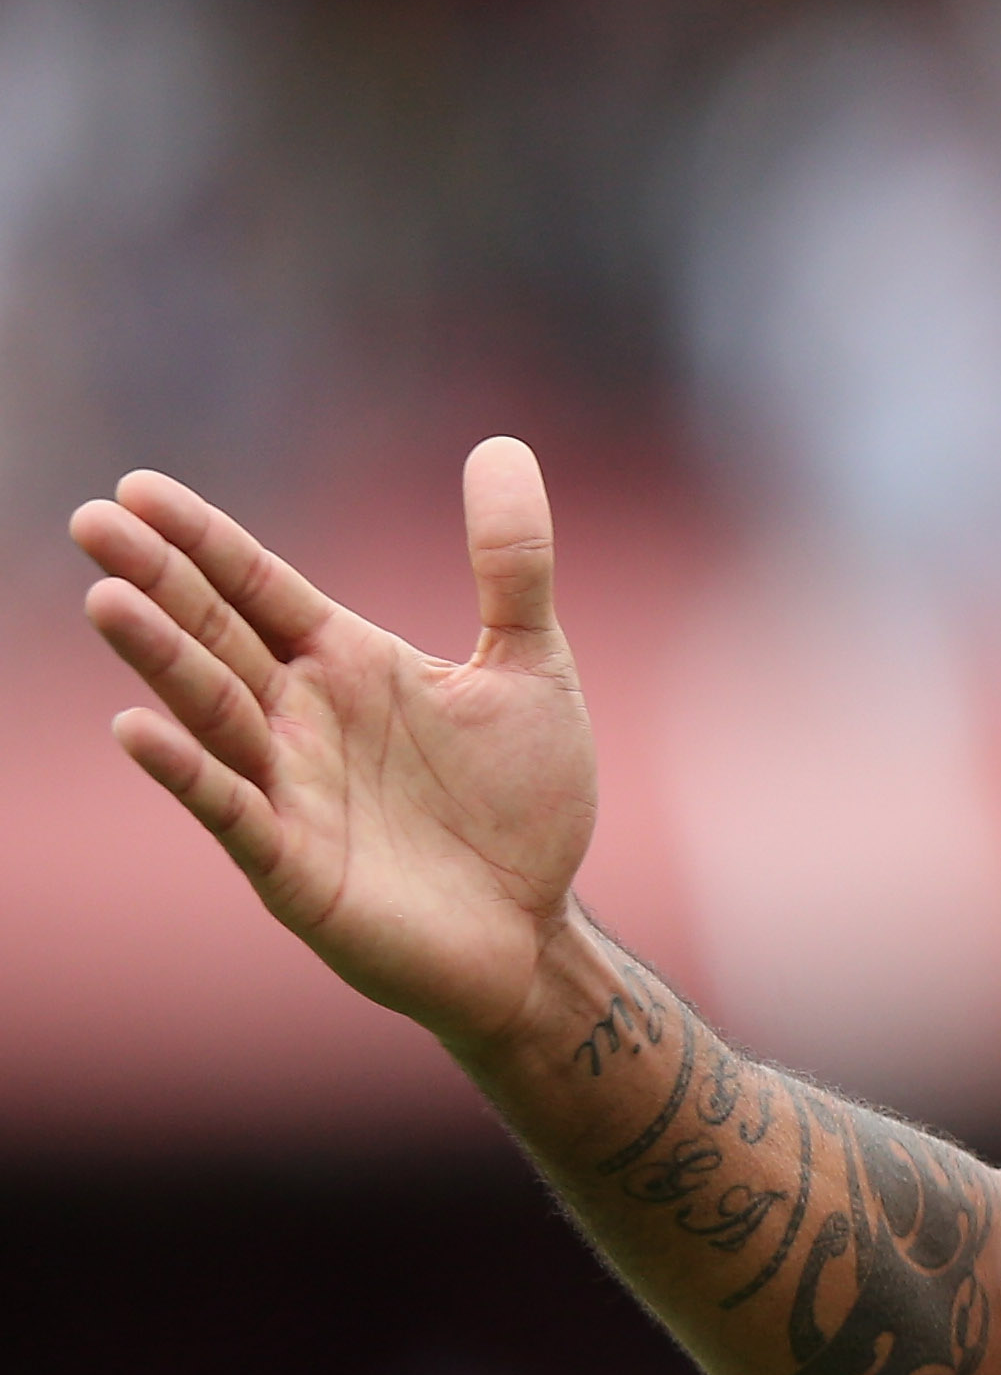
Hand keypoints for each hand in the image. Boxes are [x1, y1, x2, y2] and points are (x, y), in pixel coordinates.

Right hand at [74, 439, 597, 1053]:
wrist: (534, 930)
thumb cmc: (523, 805)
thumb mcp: (531, 668)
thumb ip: (511, 566)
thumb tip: (501, 444)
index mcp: (346, 663)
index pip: (256, 586)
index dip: (202, 540)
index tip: (136, 487)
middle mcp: (301, 718)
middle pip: (215, 636)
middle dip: (157, 581)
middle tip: (93, 520)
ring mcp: (289, 790)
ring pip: (212, 712)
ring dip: (161, 661)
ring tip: (107, 600)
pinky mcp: (293, 866)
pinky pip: (231, 811)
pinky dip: (187, 772)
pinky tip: (135, 730)